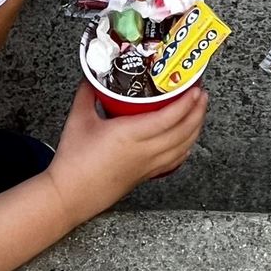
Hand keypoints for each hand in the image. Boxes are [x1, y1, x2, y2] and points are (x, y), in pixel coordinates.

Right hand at [48, 85, 207, 225]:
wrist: (68, 197)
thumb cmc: (73, 162)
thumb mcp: (78, 119)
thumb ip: (88, 91)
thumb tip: (93, 74)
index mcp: (129, 135)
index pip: (168, 118)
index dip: (185, 103)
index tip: (195, 88)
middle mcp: (143, 152)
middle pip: (182, 132)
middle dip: (197, 112)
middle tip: (202, 94)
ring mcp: (146, 167)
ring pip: (182, 149)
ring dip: (195, 129)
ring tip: (199, 112)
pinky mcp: (144, 177)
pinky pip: (173, 163)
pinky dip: (185, 149)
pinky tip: (187, 142)